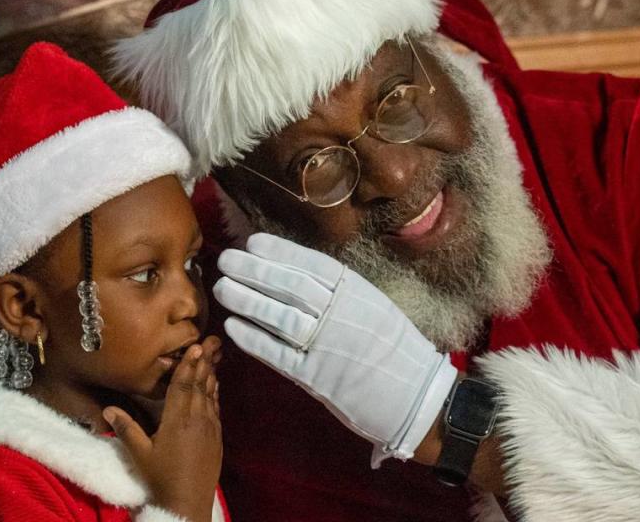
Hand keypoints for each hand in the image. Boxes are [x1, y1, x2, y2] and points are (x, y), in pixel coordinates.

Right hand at [105, 337, 221, 520]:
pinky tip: (215, 386)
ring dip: (211, 375)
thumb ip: (126, 429)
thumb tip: (108, 409)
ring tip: (213, 357)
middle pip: (200, 386)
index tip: (196, 346)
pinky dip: (215, 394)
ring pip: (210, 396)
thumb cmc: (161, 478)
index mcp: (177, 421)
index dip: (188, 366)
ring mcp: (210, 428)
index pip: (183, 387)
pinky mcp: (217, 438)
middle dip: (203, 363)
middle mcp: (196, 420)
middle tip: (210, 342)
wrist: (188, 503)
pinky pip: (216, 409)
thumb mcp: (140, 454)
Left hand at [214, 233, 457, 466]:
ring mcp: (327, 344)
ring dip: (247, 300)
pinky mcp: (317, 377)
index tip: (252, 242)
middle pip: (290, 285)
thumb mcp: (375, 307)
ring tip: (221, 288)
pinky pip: (279, 354)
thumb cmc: (396, 350)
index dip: (280, 252)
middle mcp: (340, 312)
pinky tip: (232, 327)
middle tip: (225, 259)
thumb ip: (341, 292)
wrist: (418, 398)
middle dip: (254, 270)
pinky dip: (253, 339)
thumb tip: (300, 273)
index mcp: (357, 291)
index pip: (311, 264)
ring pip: (280, 316)